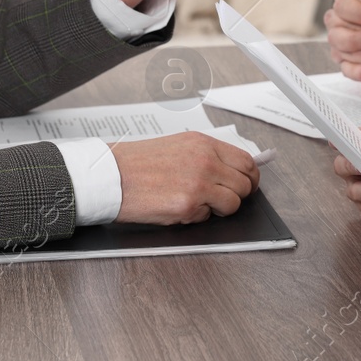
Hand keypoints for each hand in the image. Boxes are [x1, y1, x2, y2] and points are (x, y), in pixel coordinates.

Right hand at [109, 131, 259, 224]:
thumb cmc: (137, 162)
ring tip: (198, 204)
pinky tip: (179, 207)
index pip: (246, 161)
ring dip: (220, 208)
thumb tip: (232, 169)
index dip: (250, 177)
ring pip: (233, 204)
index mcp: (203, 144)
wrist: (110, 176)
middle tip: (224, 199)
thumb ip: (206, 155)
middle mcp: (205, 161)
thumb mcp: (178, 146)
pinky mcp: (187, 205)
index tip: (247, 184)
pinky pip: (208, 217)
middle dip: (238, 195)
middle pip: (245, 184)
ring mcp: (199, 183)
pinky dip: (198, 216)